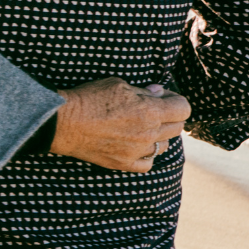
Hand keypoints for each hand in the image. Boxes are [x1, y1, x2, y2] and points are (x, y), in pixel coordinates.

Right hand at [49, 77, 189, 172]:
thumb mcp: (118, 84)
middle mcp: (148, 133)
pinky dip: (146, 154)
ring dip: (159, 135)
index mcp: (149, 111)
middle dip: (170, 115)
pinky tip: (136, 145)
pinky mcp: (125, 164)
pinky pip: (148, 163)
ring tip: (143, 127)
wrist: (64, 122)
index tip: (164, 97)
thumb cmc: (89, 98)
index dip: (176, 100)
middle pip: (177, 127)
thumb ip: (143, 91)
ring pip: (165, 146)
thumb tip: (158, 93)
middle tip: (154, 109)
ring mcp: (137, 151)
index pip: (183, 109)